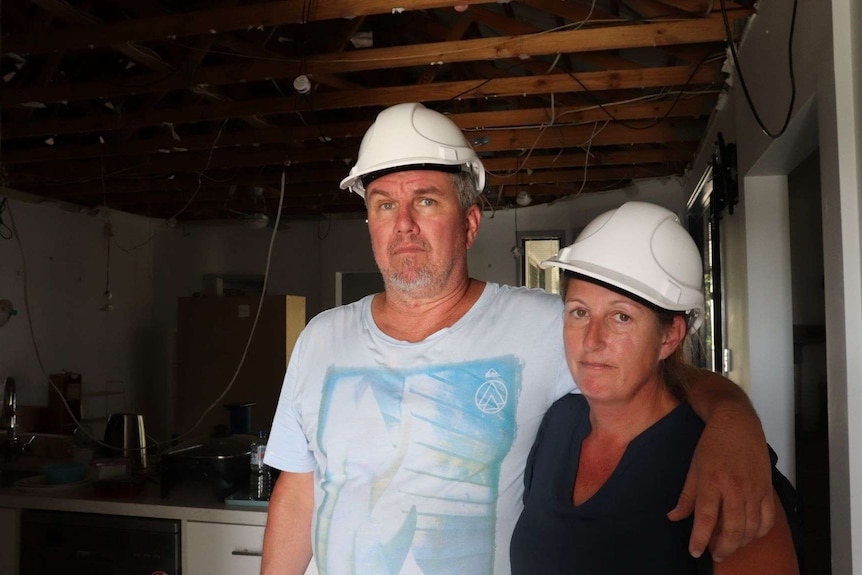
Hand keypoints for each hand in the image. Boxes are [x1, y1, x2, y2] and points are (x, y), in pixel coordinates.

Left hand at [667, 407, 774, 561]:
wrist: (737, 423)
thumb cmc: (712, 443)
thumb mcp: (693, 467)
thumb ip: (686, 495)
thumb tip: (674, 516)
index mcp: (712, 481)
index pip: (705, 518)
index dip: (699, 539)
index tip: (695, 551)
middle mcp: (735, 488)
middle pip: (731, 528)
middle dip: (722, 548)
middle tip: (715, 556)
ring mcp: (754, 489)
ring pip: (750, 527)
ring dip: (739, 542)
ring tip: (729, 547)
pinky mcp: (767, 488)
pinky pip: (767, 518)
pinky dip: (759, 531)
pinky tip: (749, 535)